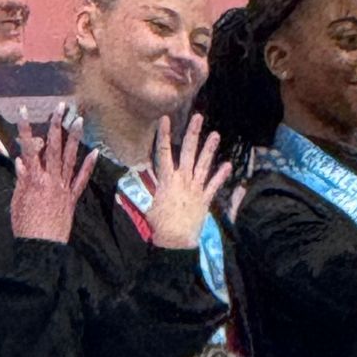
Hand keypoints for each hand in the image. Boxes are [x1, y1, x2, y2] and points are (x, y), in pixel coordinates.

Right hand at [10, 112, 96, 243]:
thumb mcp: (17, 200)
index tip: (25, 110)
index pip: (28, 148)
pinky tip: (95, 152)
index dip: (26, 128)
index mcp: (33, 179)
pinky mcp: (72, 198)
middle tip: (61, 107)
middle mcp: (50, 179)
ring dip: (74, 138)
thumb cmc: (25, 225)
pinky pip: (82, 179)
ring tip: (79, 120)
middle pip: (53, 148)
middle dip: (56, 125)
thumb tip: (20, 161)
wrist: (41, 245)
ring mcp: (63, 188)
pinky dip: (88, 166)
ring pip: (69, 158)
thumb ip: (20, 179)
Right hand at [145, 114, 231, 250]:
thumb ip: (142, 190)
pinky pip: (214, 185)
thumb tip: (129, 181)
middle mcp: (182, 179)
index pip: (163, 152)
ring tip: (216, 134)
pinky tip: (228, 164)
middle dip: (192, 133)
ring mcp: (196, 188)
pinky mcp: (205, 199)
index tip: (165, 119)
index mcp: (166, 179)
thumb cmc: (159, 223)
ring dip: (209, 149)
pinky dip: (221, 175)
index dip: (163, 134)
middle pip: (187, 152)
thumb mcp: (146, 204)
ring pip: (203, 164)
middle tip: (198, 117)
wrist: (175, 239)